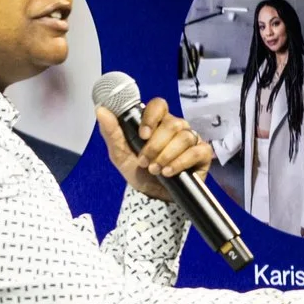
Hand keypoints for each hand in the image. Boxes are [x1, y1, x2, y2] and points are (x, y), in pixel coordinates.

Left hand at [97, 101, 213, 200]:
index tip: (143, 135)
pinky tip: (170, 172)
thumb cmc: (138, 172)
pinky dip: (181, 162)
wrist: (151, 198)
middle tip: (145, 162)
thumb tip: (101, 110)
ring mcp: (191, 140)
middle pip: (172, 124)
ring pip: (184, 137)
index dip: (152, 117)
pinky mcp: (202, 154)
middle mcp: (175, 127)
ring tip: (156, 170)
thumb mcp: (120, 154)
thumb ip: (111, 132)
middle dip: (155, 146)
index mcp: (156, 122)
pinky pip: (197, 151)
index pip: (159, 105)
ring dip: (167, 155)